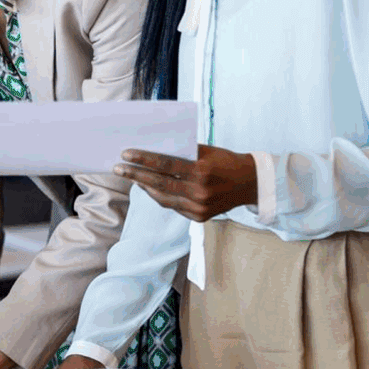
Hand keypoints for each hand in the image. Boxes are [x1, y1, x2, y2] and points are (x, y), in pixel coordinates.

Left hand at [115, 144, 257, 220]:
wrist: (250, 184)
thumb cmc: (226, 161)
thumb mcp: (206, 151)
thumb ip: (182, 153)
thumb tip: (154, 150)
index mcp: (201, 171)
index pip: (165, 165)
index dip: (143, 160)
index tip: (125, 154)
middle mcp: (199, 192)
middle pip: (159, 183)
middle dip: (136, 175)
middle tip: (118, 168)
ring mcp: (199, 207)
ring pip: (163, 198)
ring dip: (145, 187)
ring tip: (131, 177)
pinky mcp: (199, 217)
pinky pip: (173, 206)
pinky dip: (160, 196)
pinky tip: (149, 187)